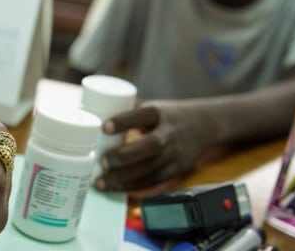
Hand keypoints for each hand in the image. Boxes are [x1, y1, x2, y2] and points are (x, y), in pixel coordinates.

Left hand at [95, 100, 217, 193]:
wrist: (205, 126)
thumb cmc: (168, 115)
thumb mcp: (153, 106)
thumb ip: (127, 110)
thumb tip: (89, 109)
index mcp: (159, 113)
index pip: (142, 115)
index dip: (123, 121)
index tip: (104, 127)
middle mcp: (168, 134)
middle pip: (149, 146)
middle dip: (124, 156)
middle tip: (103, 161)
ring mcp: (174, 154)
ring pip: (149, 169)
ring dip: (123, 178)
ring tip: (101, 182)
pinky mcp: (175, 170)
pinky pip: (153, 181)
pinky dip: (133, 187)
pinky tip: (115, 188)